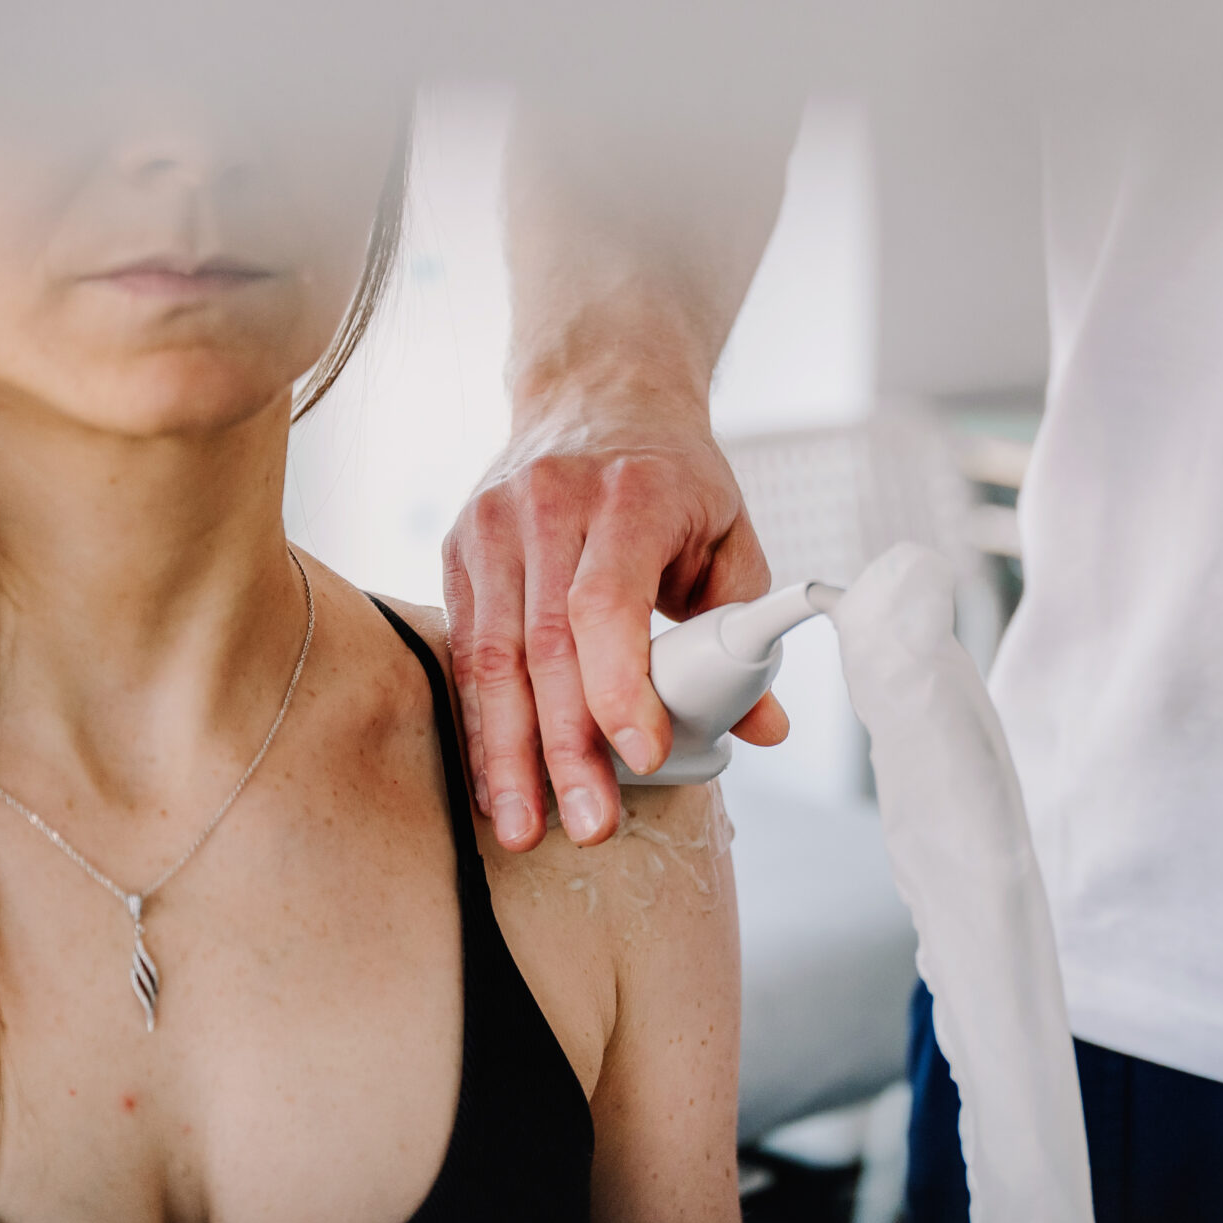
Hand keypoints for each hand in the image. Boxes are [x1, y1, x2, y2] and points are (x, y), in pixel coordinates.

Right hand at [442, 414, 789, 850]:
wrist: (597, 394)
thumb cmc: (673, 477)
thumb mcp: (729, 536)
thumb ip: (744, 630)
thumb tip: (765, 725)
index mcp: (628, 494)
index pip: (606, 605)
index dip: (618, 690)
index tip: (642, 756)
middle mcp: (546, 505)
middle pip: (544, 646)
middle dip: (565, 749)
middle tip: (591, 824)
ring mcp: (490, 526)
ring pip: (490, 658)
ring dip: (509, 754)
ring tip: (529, 828)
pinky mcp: (458, 550)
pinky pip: (465, 652)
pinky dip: (482, 724)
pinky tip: (499, 783)